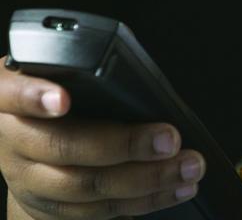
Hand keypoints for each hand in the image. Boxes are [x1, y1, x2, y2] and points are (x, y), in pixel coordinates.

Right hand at [0, 57, 205, 219]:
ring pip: (87, 188)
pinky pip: (99, 211)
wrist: (20, 137)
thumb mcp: (51, 73)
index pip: (10, 94)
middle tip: (169, 139)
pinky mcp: (50, 208)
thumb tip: (138, 81)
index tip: (63, 99)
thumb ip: (78, 72)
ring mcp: (29, 180)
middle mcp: (12, 141)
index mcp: (7, 98)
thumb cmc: (49, 92)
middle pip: (64, 148)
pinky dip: (144, 200)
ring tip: (186, 166)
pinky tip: (176, 187)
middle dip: (124, 145)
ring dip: (147, 179)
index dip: (34, 97)